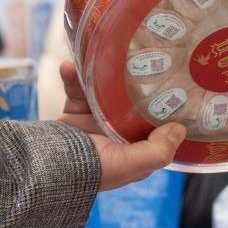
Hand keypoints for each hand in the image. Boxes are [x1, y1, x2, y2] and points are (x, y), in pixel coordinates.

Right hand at [59, 61, 184, 191]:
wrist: (48, 169)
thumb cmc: (93, 171)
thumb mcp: (129, 165)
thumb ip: (157, 151)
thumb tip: (179, 130)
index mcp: (136, 150)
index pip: (157, 128)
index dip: (166, 109)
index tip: (175, 84)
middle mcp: (119, 135)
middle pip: (132, 103)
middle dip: (133, 81)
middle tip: (138, 57)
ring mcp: (96, 123)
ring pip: (105, 91)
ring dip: (99, 74)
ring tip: (95, 56)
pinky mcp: (75, 114)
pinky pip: (78, 90)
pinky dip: (73, 77)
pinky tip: (70, 66)